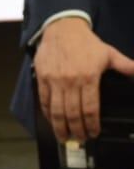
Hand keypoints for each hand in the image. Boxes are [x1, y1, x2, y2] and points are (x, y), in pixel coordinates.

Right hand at [35, 17, 133, 142]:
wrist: (62, 29)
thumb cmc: (85, 42)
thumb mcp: (109, 53)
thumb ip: (125, 66)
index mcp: (89, 77)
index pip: (90, 108)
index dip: (91, 124)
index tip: (93, 132)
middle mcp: (70, 82)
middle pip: (72, 114)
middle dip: (76, 130)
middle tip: (80, 139)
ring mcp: (55, 82)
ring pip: (57, 112)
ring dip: (60, 127)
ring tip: (64, 137)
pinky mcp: (42, 80)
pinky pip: (44, 102)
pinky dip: (48, 115)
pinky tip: (53, 122)